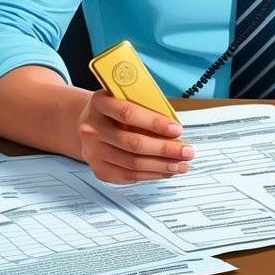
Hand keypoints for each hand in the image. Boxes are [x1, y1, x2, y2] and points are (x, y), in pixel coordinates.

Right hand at [75, 90, 193, 183]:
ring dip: (162, 165)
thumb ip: (145, 108)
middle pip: (133, 143)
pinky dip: (151, 174)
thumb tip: (174, 130)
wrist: (87, 123)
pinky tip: (166, 170)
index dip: (155, 123)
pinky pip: (129, 176)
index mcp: (99, 103)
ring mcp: (93, 151)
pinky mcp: (99, 169)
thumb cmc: (113, 110)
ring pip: (133, 163)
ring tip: (181, 164)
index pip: (128, 113)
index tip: (177, 129)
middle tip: (186, 151)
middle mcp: (92, 128)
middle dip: (165, 149)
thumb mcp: (125, 98)